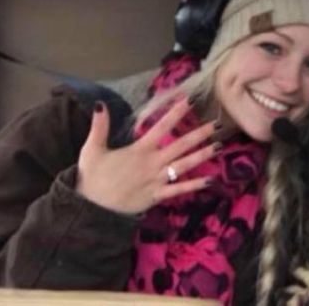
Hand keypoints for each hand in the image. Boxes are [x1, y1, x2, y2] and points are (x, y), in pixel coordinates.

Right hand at [75, 97, 219, 214]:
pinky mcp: (156, 195)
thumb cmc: (92, 177)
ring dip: (202, 156)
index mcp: (139, 150)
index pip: (161, 127)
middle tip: (217, 124)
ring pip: (184, 165)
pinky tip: (210, 180)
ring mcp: (156, 180)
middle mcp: (152, 163)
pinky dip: (194, 185)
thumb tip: (100, 104)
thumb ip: (99, 126)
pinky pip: (178, 190)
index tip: (190, 101)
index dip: (176, 113)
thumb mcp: (92, 149)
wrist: (89, 207)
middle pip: (180, 145)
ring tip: (219, 147)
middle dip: (199, 134)